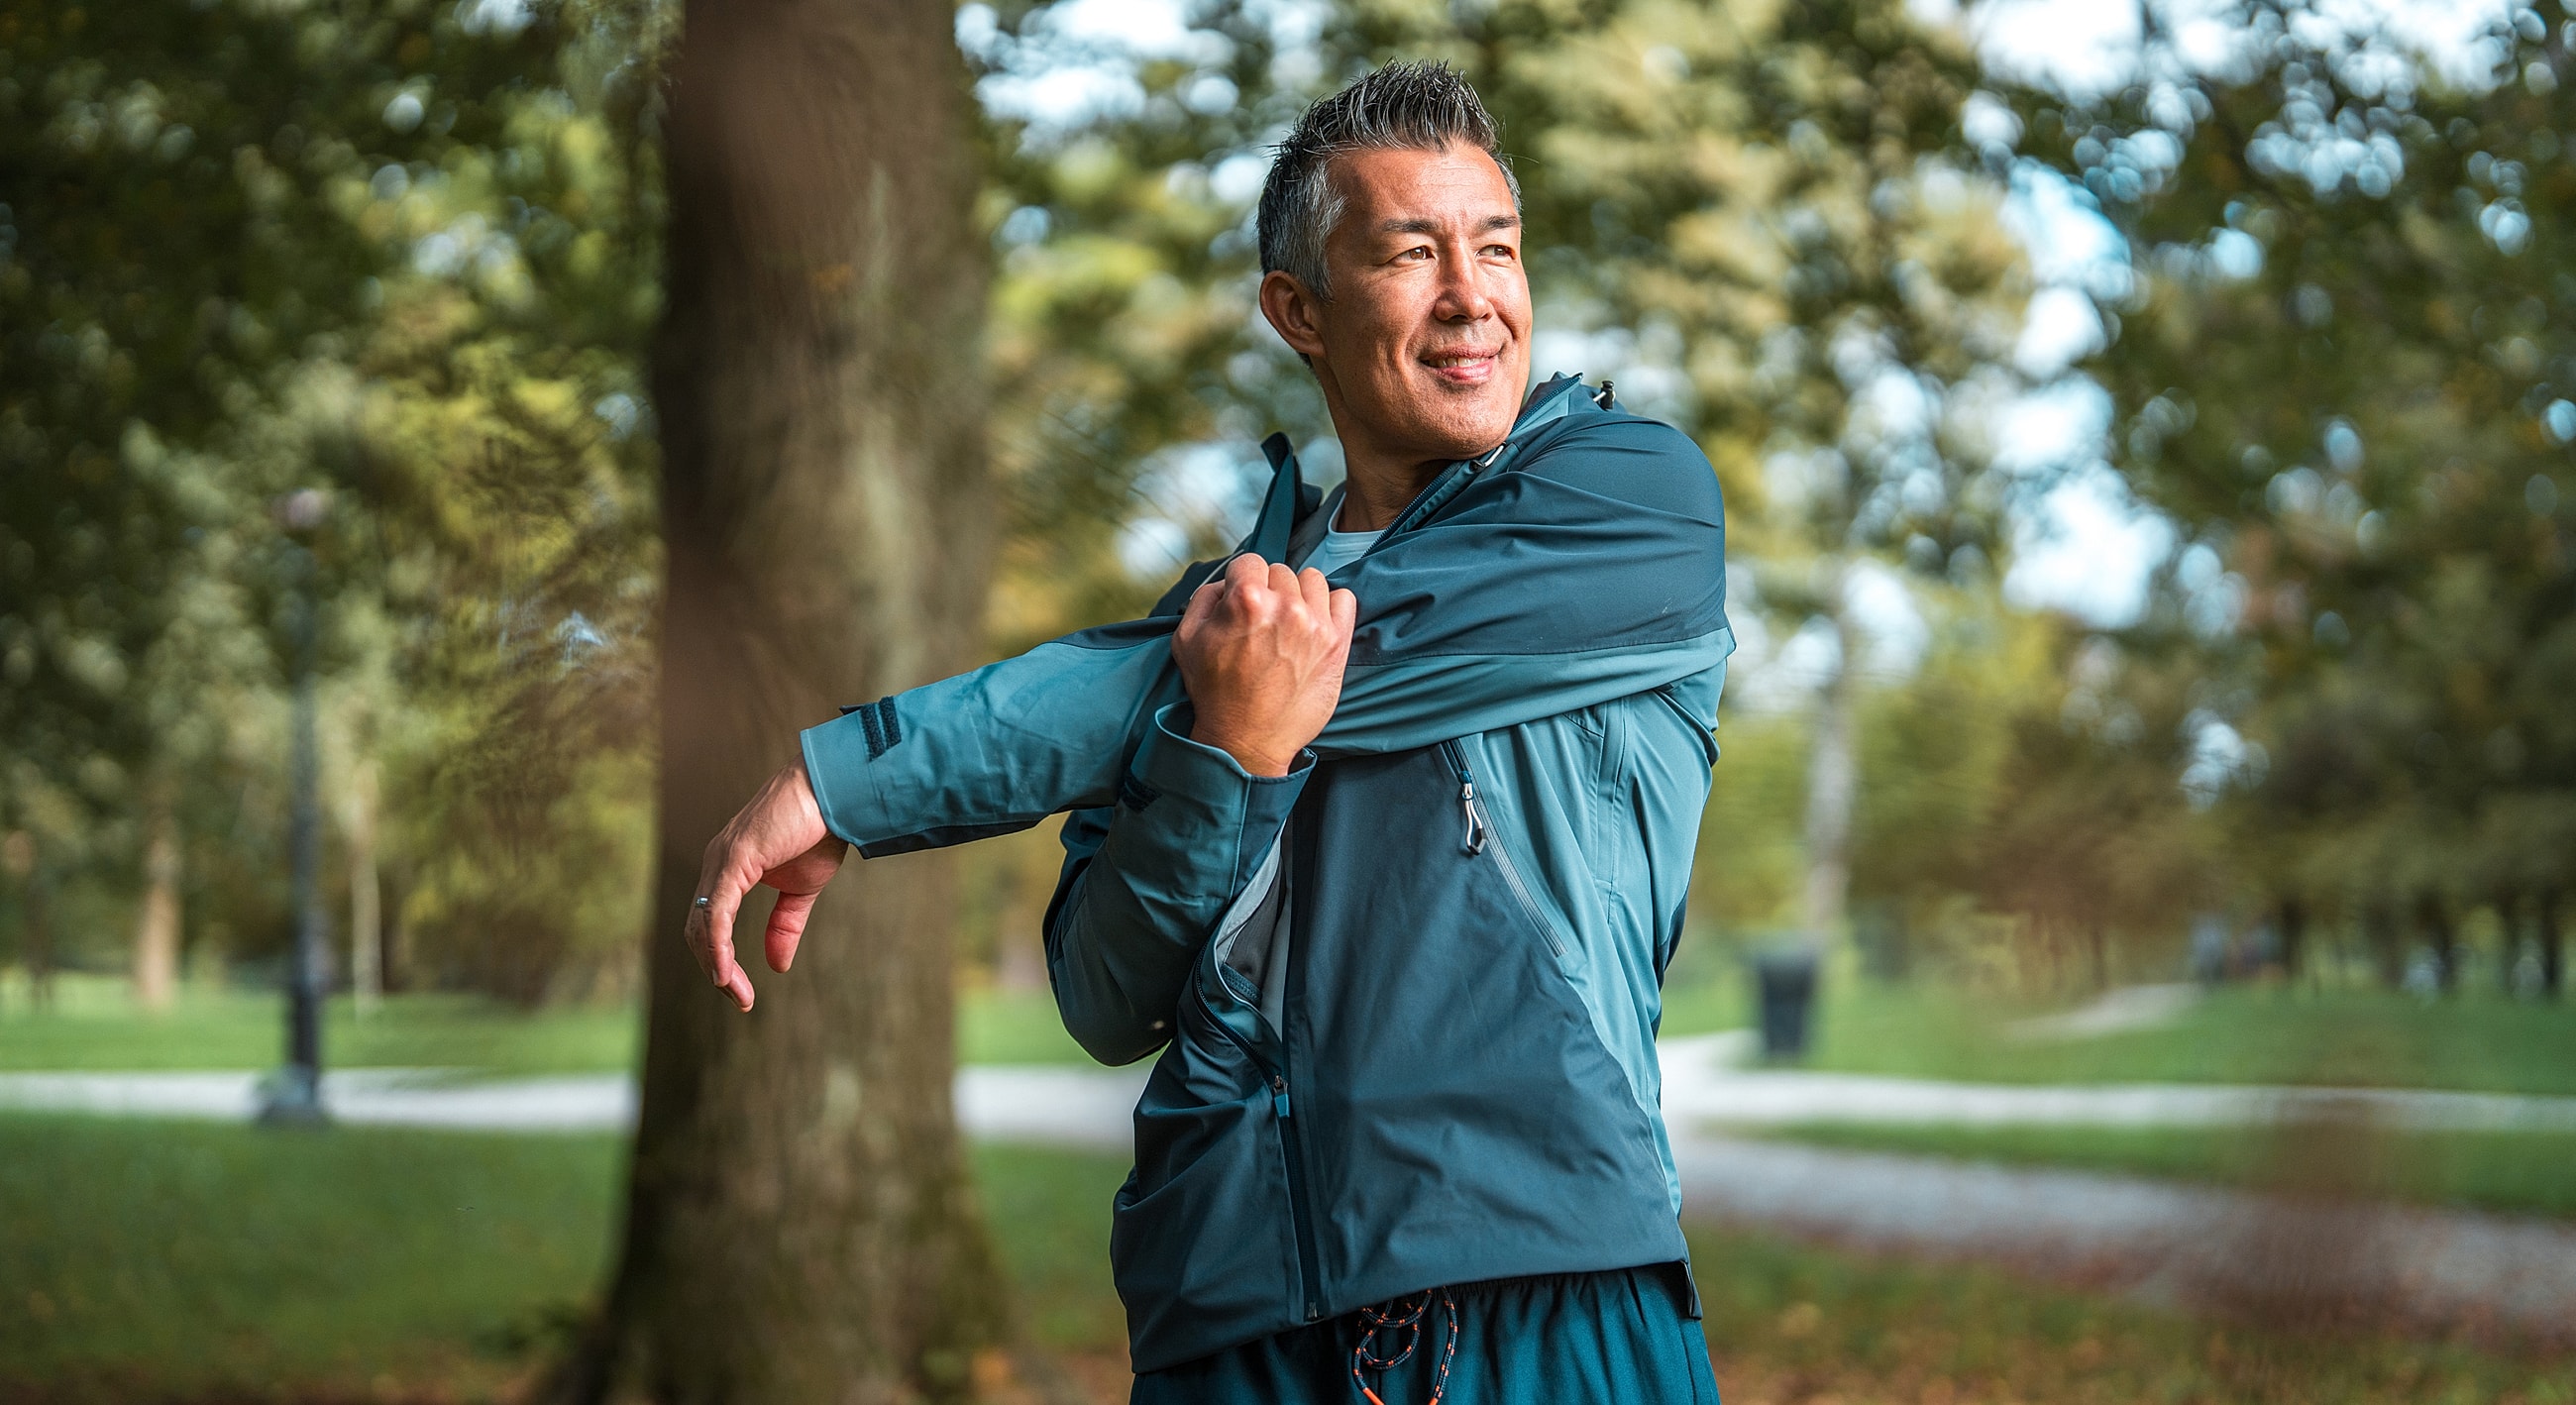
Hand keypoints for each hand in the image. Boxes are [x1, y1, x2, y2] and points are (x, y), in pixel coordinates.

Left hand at [684, 760, 848, 1010]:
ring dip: (716, 965)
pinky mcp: (734, 859)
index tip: (741, 994)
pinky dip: (718, 945)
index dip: (721, 962)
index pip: (710, 926)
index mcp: (727, 871)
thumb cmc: (819, 830)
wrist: (834, 793)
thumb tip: (776, 966)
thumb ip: (785, 925)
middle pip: (698, 930)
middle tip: (740, 1000)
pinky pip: (718, 911)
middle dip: (715, 970)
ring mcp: (721, 861)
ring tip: (734, 993)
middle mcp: (716, 865)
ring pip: (704, 925)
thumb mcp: (802, 889)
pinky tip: (724, 971)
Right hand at [1172, 554, 1356, 775]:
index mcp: (1246, 599)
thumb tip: (1226, 582)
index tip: (1241, 603)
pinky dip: (1331, 605)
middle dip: (1269, 590)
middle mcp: (1285, 606)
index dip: (1241, 581)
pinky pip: (1345, 599)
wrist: (1246, 739)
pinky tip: (1314, 624)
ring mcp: (1315, 624)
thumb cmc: (1213, 692)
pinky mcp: (1336, 644)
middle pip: (1281, 571)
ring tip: (1287, 622)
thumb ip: (1204, 597)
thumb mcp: (1186, 639)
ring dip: (1299, 594)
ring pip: (1313, 580)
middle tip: (1261, 622)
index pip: (1250, 561)